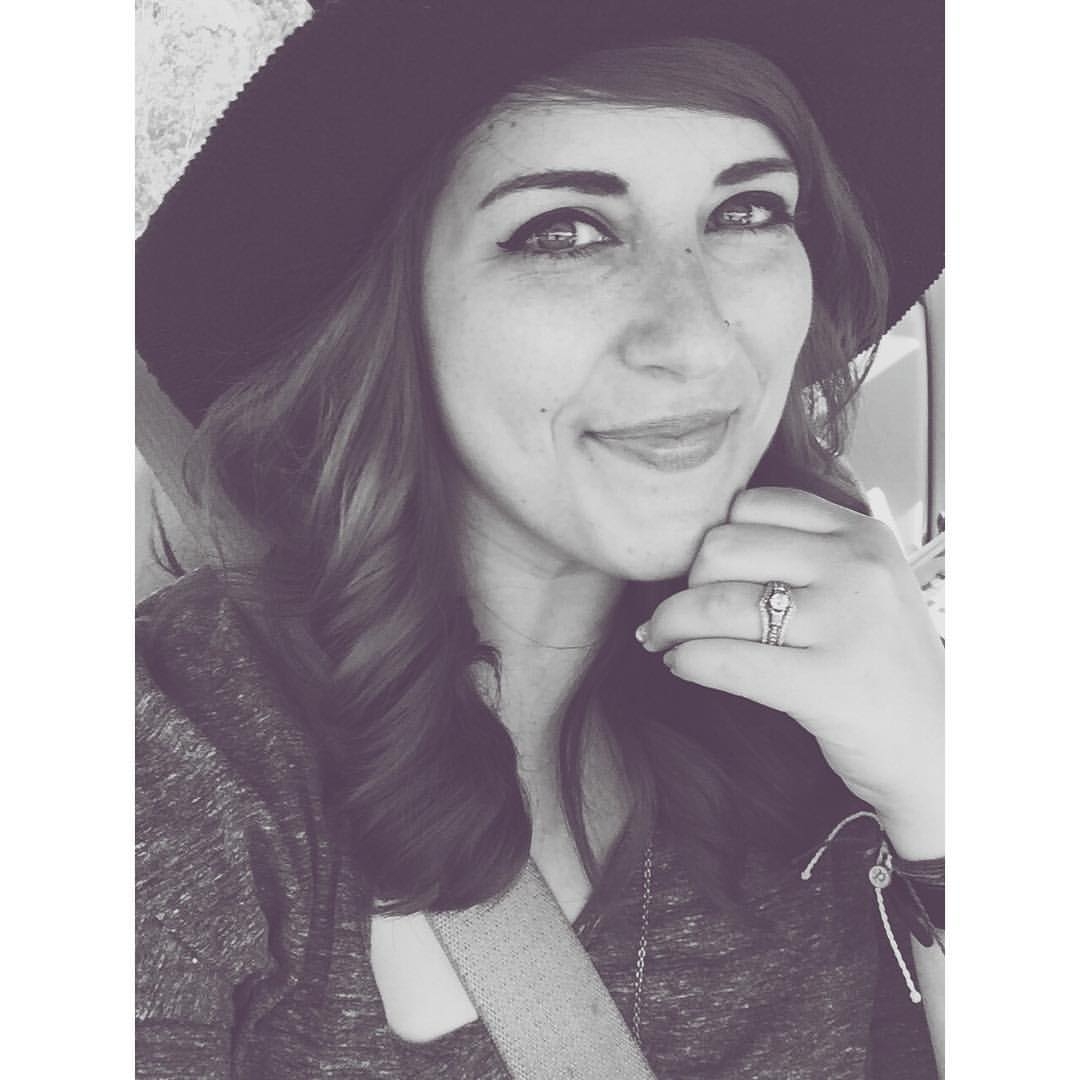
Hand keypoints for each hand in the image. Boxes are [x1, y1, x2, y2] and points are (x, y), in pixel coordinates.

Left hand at [637, 487, 943, 855]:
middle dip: (685, 583)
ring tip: (660, 640)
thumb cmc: (883, 665)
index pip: (752, 505)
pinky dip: (688, 660)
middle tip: (676, 615)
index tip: (704, 575)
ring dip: (669, 623)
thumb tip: (701, 545)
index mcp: (862, 535)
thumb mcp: (866, 586)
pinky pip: (727, 659)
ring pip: (716, 602)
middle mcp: (858, 568)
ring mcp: (848, 624)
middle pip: (723, 548)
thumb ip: (805, 553)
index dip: (714, 539)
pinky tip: (680, 665)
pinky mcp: (830, 684)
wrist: (942, 750)